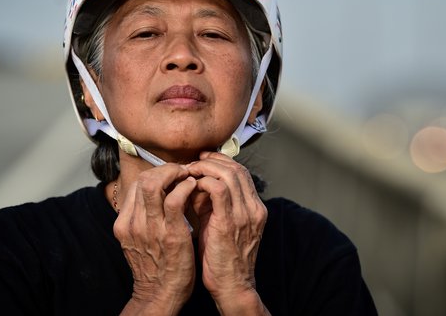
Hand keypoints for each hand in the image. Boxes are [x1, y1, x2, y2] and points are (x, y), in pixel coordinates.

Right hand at [114, 164, 197, 314]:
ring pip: (154, 184)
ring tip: (188, 176)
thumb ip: (142, 217)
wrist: (160, 295)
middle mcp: (134, 223)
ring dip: (174, 174)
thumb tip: (155, 194)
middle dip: (164, 169)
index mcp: (125, 223)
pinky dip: (185, 187)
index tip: (171, 175)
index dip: (155, 173)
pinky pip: (175, 200)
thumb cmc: (156, 266)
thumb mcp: (140, 239)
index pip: (136, 184)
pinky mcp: (171, 234)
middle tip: (181, 171)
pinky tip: (193, 187)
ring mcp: (151, 228)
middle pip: (142, 179)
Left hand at [187, 152, 268, 313]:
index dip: (222, 162)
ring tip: (191, 170)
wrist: (232, 286)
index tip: (204, 159)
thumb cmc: (222, 259)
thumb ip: (213, 205)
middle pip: (237, 169)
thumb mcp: (222, 226)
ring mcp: (244, 214)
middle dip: (214, 160)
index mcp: (254, 208)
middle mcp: (254, 208)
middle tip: (194, 160)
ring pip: (229, 174)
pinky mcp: (230, 222)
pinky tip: (192, 186)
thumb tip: (194, 186)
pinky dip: (204, 182)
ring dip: (207, 168)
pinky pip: (218, 189)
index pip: (242, 173)